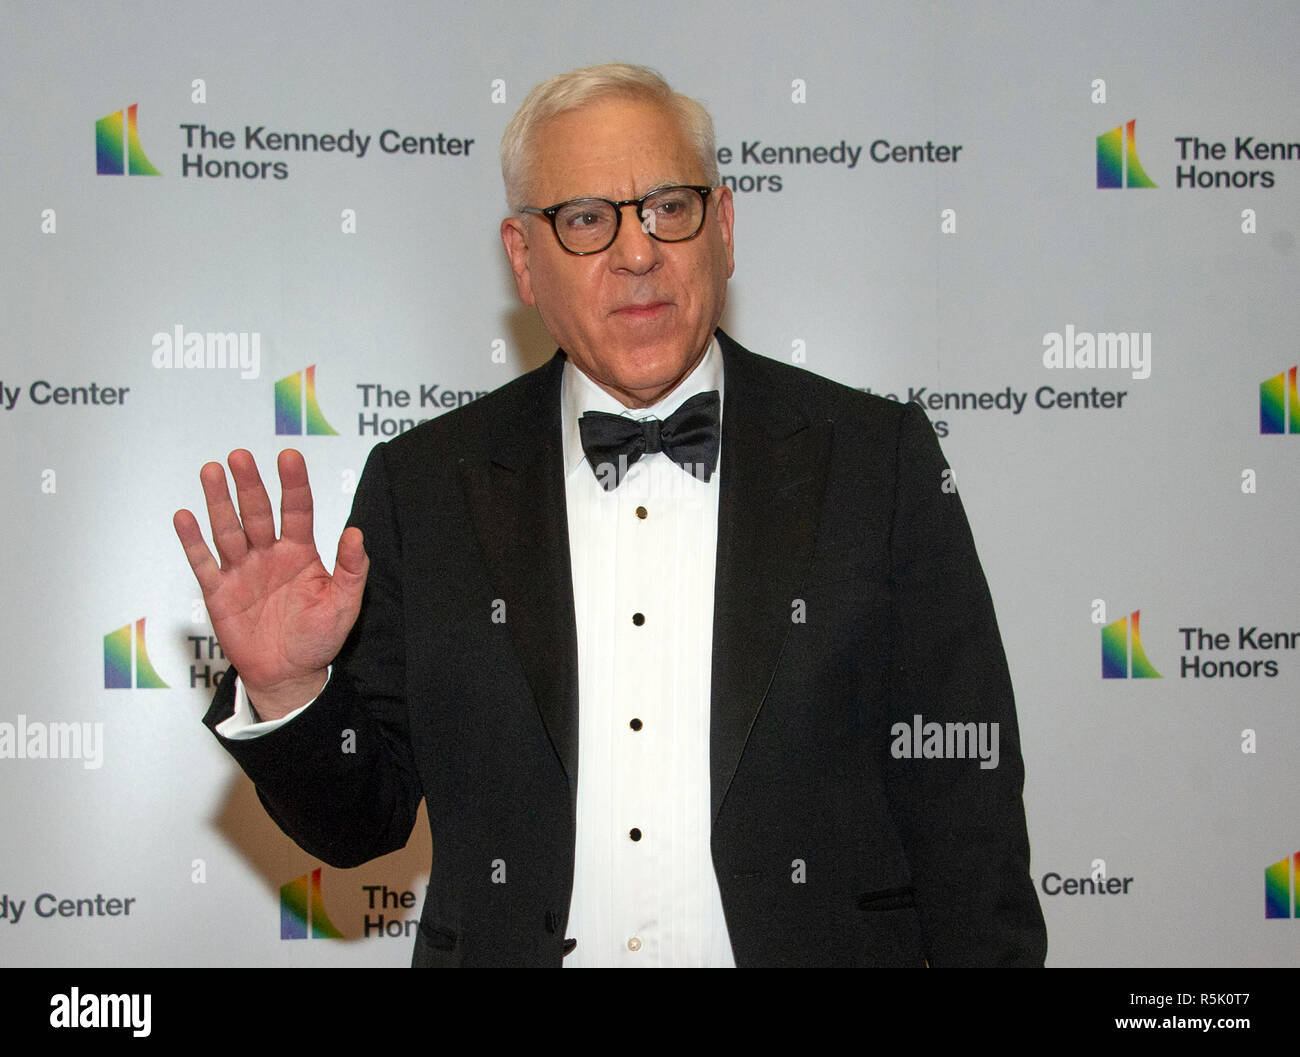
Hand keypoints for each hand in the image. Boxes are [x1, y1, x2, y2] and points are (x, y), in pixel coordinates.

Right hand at [173, 449, 368, 719]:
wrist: (289, 675)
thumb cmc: (318, 638)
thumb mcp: (344, 605)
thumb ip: (351, 569)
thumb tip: (355, 533)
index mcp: (301, 553)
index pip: (298, 509)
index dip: (294, 483)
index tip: (289, 456)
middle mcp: (269, 554)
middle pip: (258, 512)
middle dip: (249, 484)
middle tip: (240, 456)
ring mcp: (242, 570)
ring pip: (228, 529)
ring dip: (219, 501)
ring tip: (211, 471)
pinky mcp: (219, 592)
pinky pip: (203, 562)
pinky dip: (193, 541)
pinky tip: (185, 516)